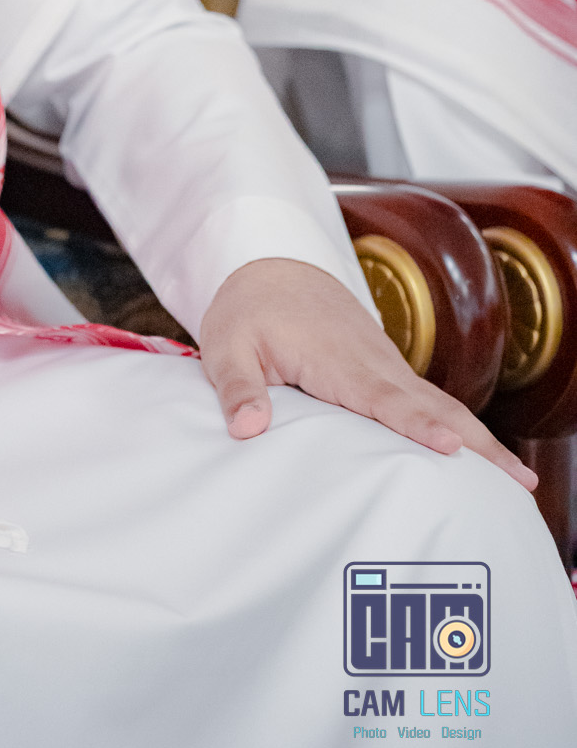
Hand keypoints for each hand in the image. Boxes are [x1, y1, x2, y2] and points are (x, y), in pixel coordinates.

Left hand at [198, 257, 537, 490]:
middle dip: (477, 443)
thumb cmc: (249, 307)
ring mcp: (385, 364)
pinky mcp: (386, 370)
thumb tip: (249, 428)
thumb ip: (238, 386)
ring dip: (480, 440)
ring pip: (440, 404)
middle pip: (432, 405)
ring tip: (520, 484)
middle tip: (519, 484)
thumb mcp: (227, 343)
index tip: (451, 447)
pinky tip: (482, 460)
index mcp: (335, 357)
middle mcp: (372, 361)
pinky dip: (460, 428)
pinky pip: (429, 401)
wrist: (269, 263)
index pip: (382, 397)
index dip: (417, 424)